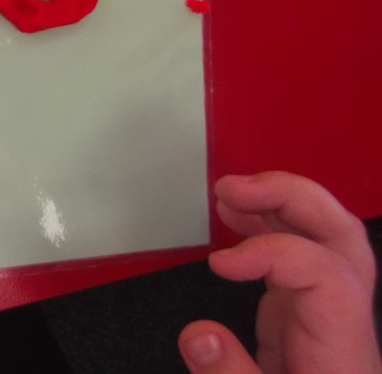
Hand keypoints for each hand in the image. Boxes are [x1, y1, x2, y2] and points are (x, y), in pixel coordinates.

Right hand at [179, 171, 380, 372]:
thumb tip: (197, 332)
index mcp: (341, 353)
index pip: (326, 273)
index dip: (273, 252)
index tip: (217, 265)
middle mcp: (344, 326)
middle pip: (345, 240)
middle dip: (294, 199)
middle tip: (232, 189)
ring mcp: (329, 320)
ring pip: (330, 240)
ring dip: (281, 203)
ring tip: (227, 193)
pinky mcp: (309, 323)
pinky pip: (302, 258)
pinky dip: (269, 229)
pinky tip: (233, 220)